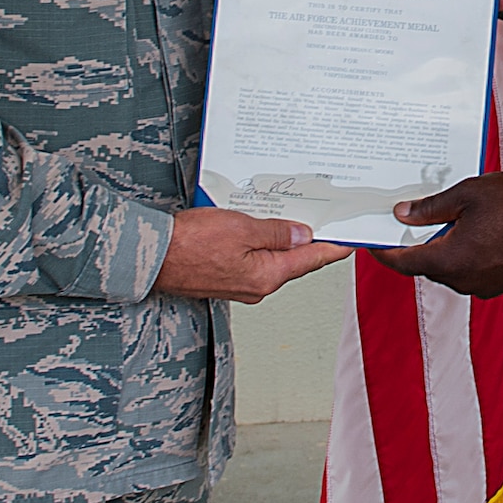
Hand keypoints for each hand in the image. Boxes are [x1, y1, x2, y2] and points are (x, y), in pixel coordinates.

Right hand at [155, 209, 350, 303]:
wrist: (151, 256)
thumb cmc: (190, 244)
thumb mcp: (242, 228)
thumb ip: (276, 233)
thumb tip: (302, 235)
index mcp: (267, 275)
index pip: (311, 260)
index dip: (333, 248)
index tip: (351, 241)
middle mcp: (257, 286)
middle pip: (293, 260)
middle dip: (308, 239)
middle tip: (325, 218)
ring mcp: (240, 284)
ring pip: (271, 258)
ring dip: (281, 239)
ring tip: (291, 217)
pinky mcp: (225, 278)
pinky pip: (252, 259)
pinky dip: (260, 243)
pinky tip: (258, 227)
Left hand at [371, 172, 502, 298]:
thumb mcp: (467, 195)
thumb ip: (431, 208)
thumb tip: (404, 214)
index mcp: (450, 261)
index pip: (404, 262)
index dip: (385, 252)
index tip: (373, 243)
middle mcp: (465, 281)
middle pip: (428, 266)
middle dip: (420, 245)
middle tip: (412, 221)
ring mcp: (486, 286)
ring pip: (453, 269)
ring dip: (447, 249)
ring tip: (450, 221)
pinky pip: (475, 271)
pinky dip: (468, 255)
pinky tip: (477, 232)